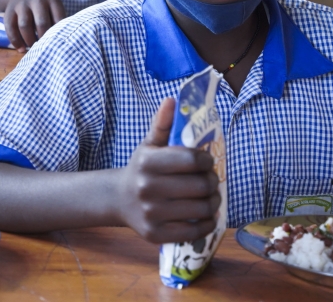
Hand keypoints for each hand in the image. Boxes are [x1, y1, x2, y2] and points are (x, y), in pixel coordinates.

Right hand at [1, 0, 65, 51]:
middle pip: (41, 23)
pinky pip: (10, 27)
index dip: (58, 34)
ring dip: (29, 40)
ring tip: (33, 48)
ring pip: (24, 25)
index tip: (58, 44)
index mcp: (52, 0)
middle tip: (45, 48)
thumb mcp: (54, 6)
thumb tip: (60, 42)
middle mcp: (37, 0)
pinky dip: (15, 40)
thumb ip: (58, 20)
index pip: (58, 19)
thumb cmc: (43, 5)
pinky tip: (20, 48)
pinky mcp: (9, 10)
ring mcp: (22, 4)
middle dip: (43, 39)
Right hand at [116, 98, 220, 243]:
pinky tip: (202, 214)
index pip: (192, 160)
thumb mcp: (149, 145)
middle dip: (212, 182)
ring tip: (209, 196)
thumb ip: (162, 124)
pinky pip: (196, 230)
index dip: (205, 160)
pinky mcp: (156, 234)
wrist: (119, 199)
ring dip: (213, 202)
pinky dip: (207, 222)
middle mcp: (146, 187)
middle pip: (201, 186)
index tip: (204, 161)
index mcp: (147, 162)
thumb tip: (172, 100)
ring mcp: (151, 213)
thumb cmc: (142, 169)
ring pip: (202, 209)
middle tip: (209, 180)